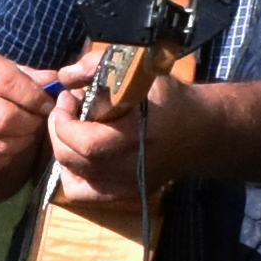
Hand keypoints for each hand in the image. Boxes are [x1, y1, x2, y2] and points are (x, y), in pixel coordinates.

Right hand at [0, 42, 59, 178]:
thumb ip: (29, 74)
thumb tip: (56, 84)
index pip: (7, 82)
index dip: (34, 97)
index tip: (48, 104)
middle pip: (3, 119)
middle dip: (30, 123)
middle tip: (39, 120)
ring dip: (21, 141)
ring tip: (25, 131)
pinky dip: (4, 156)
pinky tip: (6, 142)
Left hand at [47, 75, 163, 213]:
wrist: (201, 131)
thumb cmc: (169, 98)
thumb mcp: (139, 71)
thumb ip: (98, 66)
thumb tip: (64, 77)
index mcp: (134, 136)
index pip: (84, 141)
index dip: (64, 121)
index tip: (67, 98)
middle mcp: (129, 167)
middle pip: (72, 159)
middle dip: (59, 131)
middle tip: (67, 109)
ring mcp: (126, 186)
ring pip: (72, 176)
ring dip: (64, 148)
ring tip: (74, 128)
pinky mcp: (124, 194)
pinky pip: (82, 192)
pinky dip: (71, 173)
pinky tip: (79, 154)